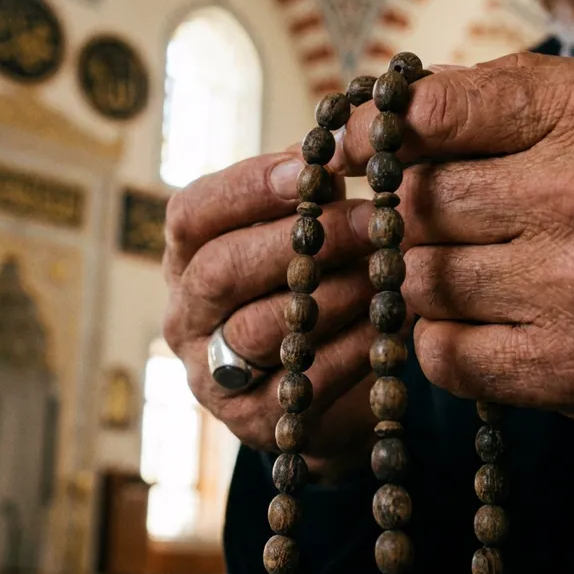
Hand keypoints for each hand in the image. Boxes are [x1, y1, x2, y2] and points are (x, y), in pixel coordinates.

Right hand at [162, 150, 387, 483]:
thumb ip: (309, 200)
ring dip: (330, 295)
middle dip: (301, 239)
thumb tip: (342, 151)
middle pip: (221, 270)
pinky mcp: (254, 422)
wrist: (324, 393)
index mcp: (186, 259)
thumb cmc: (311, 292)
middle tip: (372, 218)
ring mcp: (213, 374)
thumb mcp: (300, 240)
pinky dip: (350, 349)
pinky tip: (387, 324)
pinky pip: (302, 383)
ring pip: (258, 328)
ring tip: (383, 271)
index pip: (192, 214)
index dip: (246, 188)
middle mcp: (186, 316)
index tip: (309, 167)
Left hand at [338, 52, 573, 453]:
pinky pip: (443, 354)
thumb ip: (526, 95)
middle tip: (415, 221)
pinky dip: (441, 340)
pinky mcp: (567, 370)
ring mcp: (572, 291)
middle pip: (415, 203)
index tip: (355, 144)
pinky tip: (476, 323)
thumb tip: (413, 107)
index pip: (440, 110)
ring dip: (422, 279)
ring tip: (461, 271)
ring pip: (419, 281)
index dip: (378, 129)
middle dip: (403, 213)